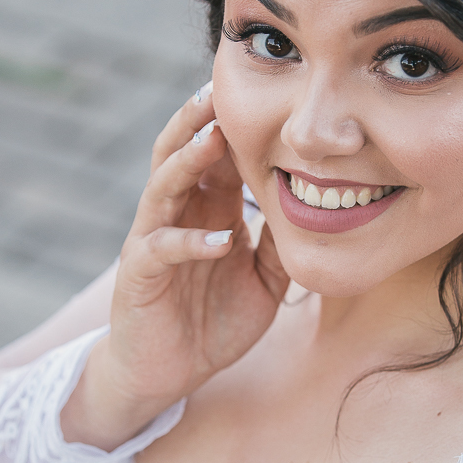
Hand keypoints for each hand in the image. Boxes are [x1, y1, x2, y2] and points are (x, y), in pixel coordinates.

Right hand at [62, 84, 288, 447]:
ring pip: (164, 186)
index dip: (236, 124)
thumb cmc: (212, 322)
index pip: (218, 155)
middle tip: (221, 88)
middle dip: (199, 119)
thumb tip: (323, 212)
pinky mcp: (139, 275)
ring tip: (212, 138)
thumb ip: (282, 245)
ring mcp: (153, 240)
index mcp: (206, 209)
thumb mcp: (263, 280)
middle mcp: (177, 214)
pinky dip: (191, 243)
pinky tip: (220, 241)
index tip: (264, 89)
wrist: (165, 374)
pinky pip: (163, 249)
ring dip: (188, 160)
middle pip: (181, 152)